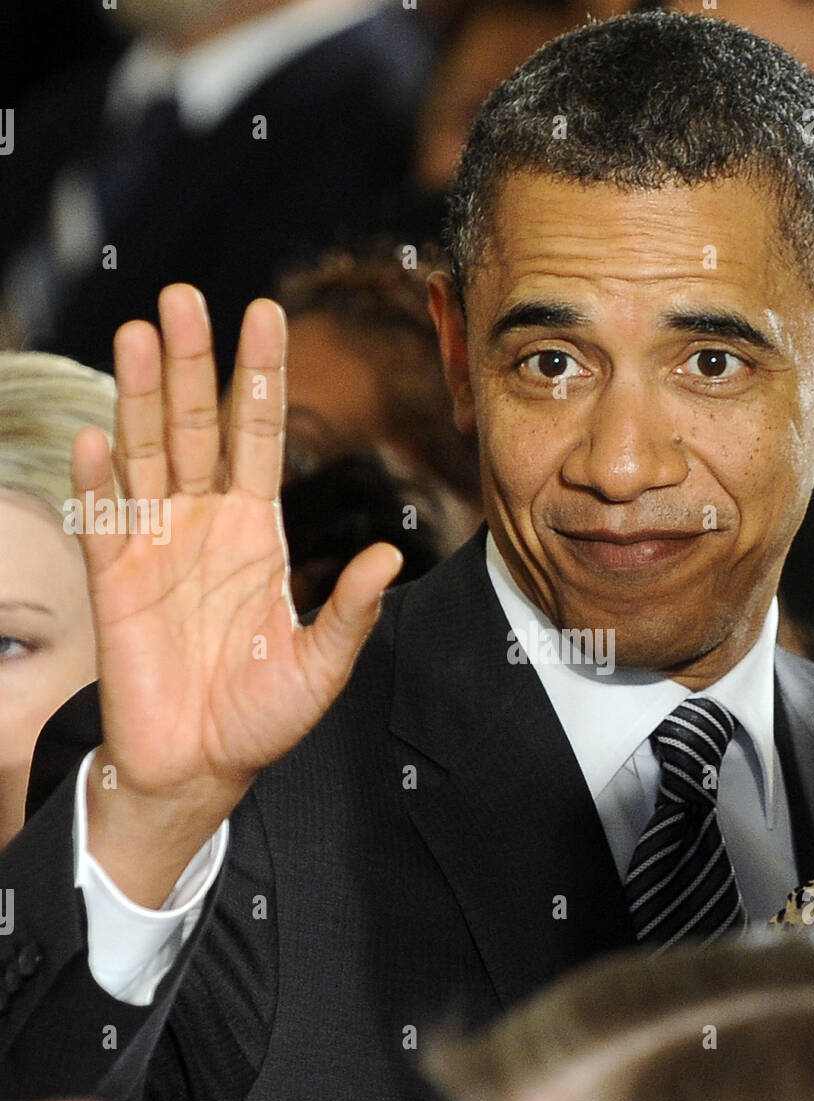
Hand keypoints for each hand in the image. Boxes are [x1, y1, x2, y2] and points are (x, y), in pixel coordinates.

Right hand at [75, 285, 401, 901]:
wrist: (201, 765)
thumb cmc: (263, 714)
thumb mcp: (322, 664)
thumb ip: (350, 610)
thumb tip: (391, 556)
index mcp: (257, 529)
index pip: (259, 435)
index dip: (261, 377)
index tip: (265, 313)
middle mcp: (205, 522)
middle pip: (196, 425)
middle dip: (192, 363)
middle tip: (186, 298)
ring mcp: (156, 545)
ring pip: (147, 453)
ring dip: (141, 396)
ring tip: (141, 334)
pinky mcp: (116, 582)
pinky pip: (106, 521)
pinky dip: (100, 481)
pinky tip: (98, 437)